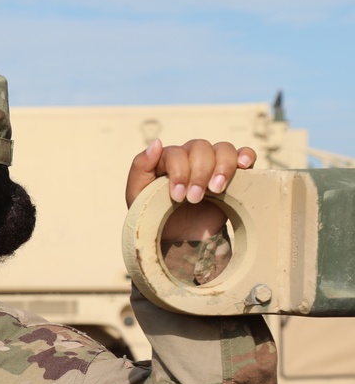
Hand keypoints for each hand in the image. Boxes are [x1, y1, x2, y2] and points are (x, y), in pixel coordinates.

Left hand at [126, 139, 255, 241]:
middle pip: (201, 147)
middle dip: (198, 174)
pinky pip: (245, 154)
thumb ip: (140, 168)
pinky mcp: (233, 175)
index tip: (177, 197)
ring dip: (222, 167)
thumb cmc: (155, 218)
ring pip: (223, 148)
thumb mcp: (138, 197)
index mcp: (167, 160)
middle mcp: (191, 157)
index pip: (177, 152)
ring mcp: (213, 164)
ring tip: (216, 190)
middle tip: (194, 199)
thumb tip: (156, 141)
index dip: (179, 172)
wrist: (179, 241)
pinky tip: (243, 166)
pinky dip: (246, 156)